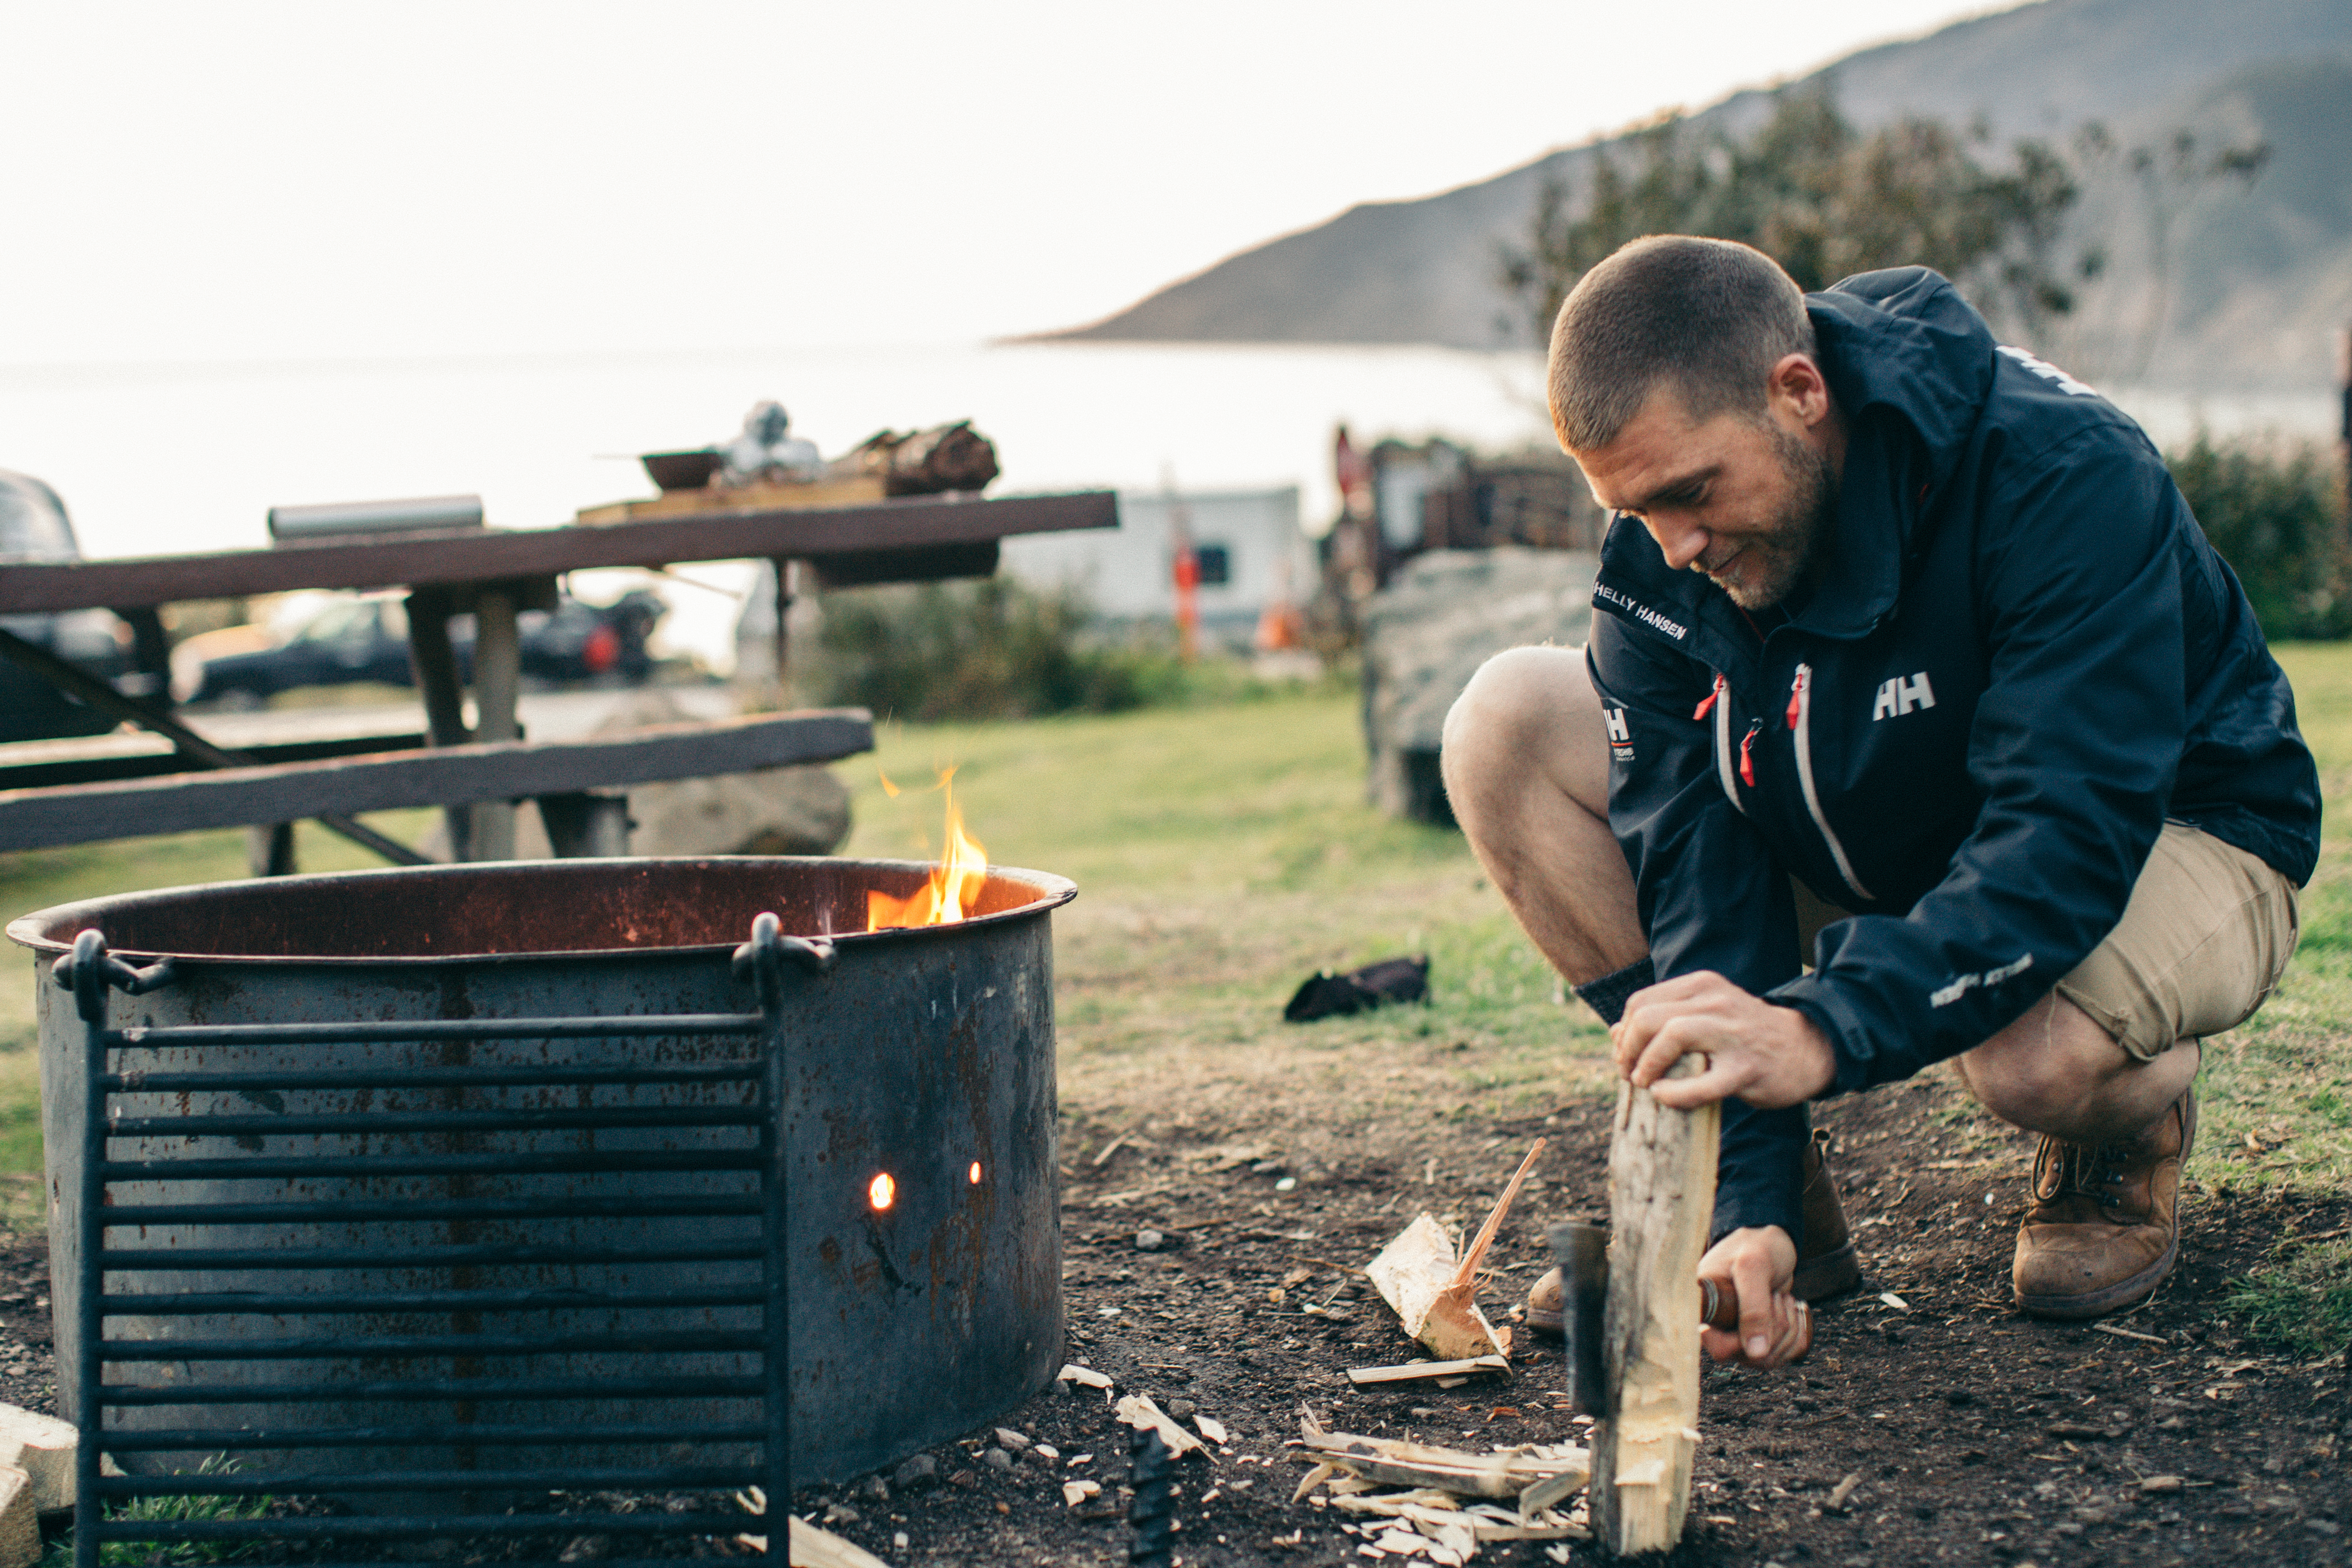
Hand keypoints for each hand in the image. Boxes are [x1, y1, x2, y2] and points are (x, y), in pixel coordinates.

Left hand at [1611, 970, 1836, 1109]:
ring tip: (1645, 1084)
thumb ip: (1662, 1020)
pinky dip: (1673, 1092)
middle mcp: (1715, 1003)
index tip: (1625, 1057)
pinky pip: (1700, 1083)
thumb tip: (1613, 1032)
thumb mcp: (1705, 1016)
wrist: (1808, 1048)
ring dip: (1645, 1065)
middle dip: (1627, 1049)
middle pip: (1648, 1017)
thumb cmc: (1746, 1036)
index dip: (1624, 1033)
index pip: (1641, 1002)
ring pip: (1670, 1036)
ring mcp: (1732, 1034)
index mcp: (1702, 986)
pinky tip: (1664, 1095)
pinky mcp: (1746, 1068)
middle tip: (1629, 1074)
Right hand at [1698, 1225, 1808, 1368]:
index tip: (1762, 1311)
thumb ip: (1753, 1308)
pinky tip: (1790, 1309)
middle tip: (1775, 1296)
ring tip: (1780, 1297)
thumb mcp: (1752, 1267)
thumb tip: (1756, 1353)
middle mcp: (1720, 1327)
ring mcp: (1740, 1335)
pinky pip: (1786, 1354)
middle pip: (1751, 1356)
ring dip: (1787, 1328)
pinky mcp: (1761, 1338)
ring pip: (1770, 1358)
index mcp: (1705, 1309)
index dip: (1745, 1340)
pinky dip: (1797, 1333)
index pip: (1720, 1348)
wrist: (1769, 1243)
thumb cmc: (1754, 1246)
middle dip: (1774, 1327)